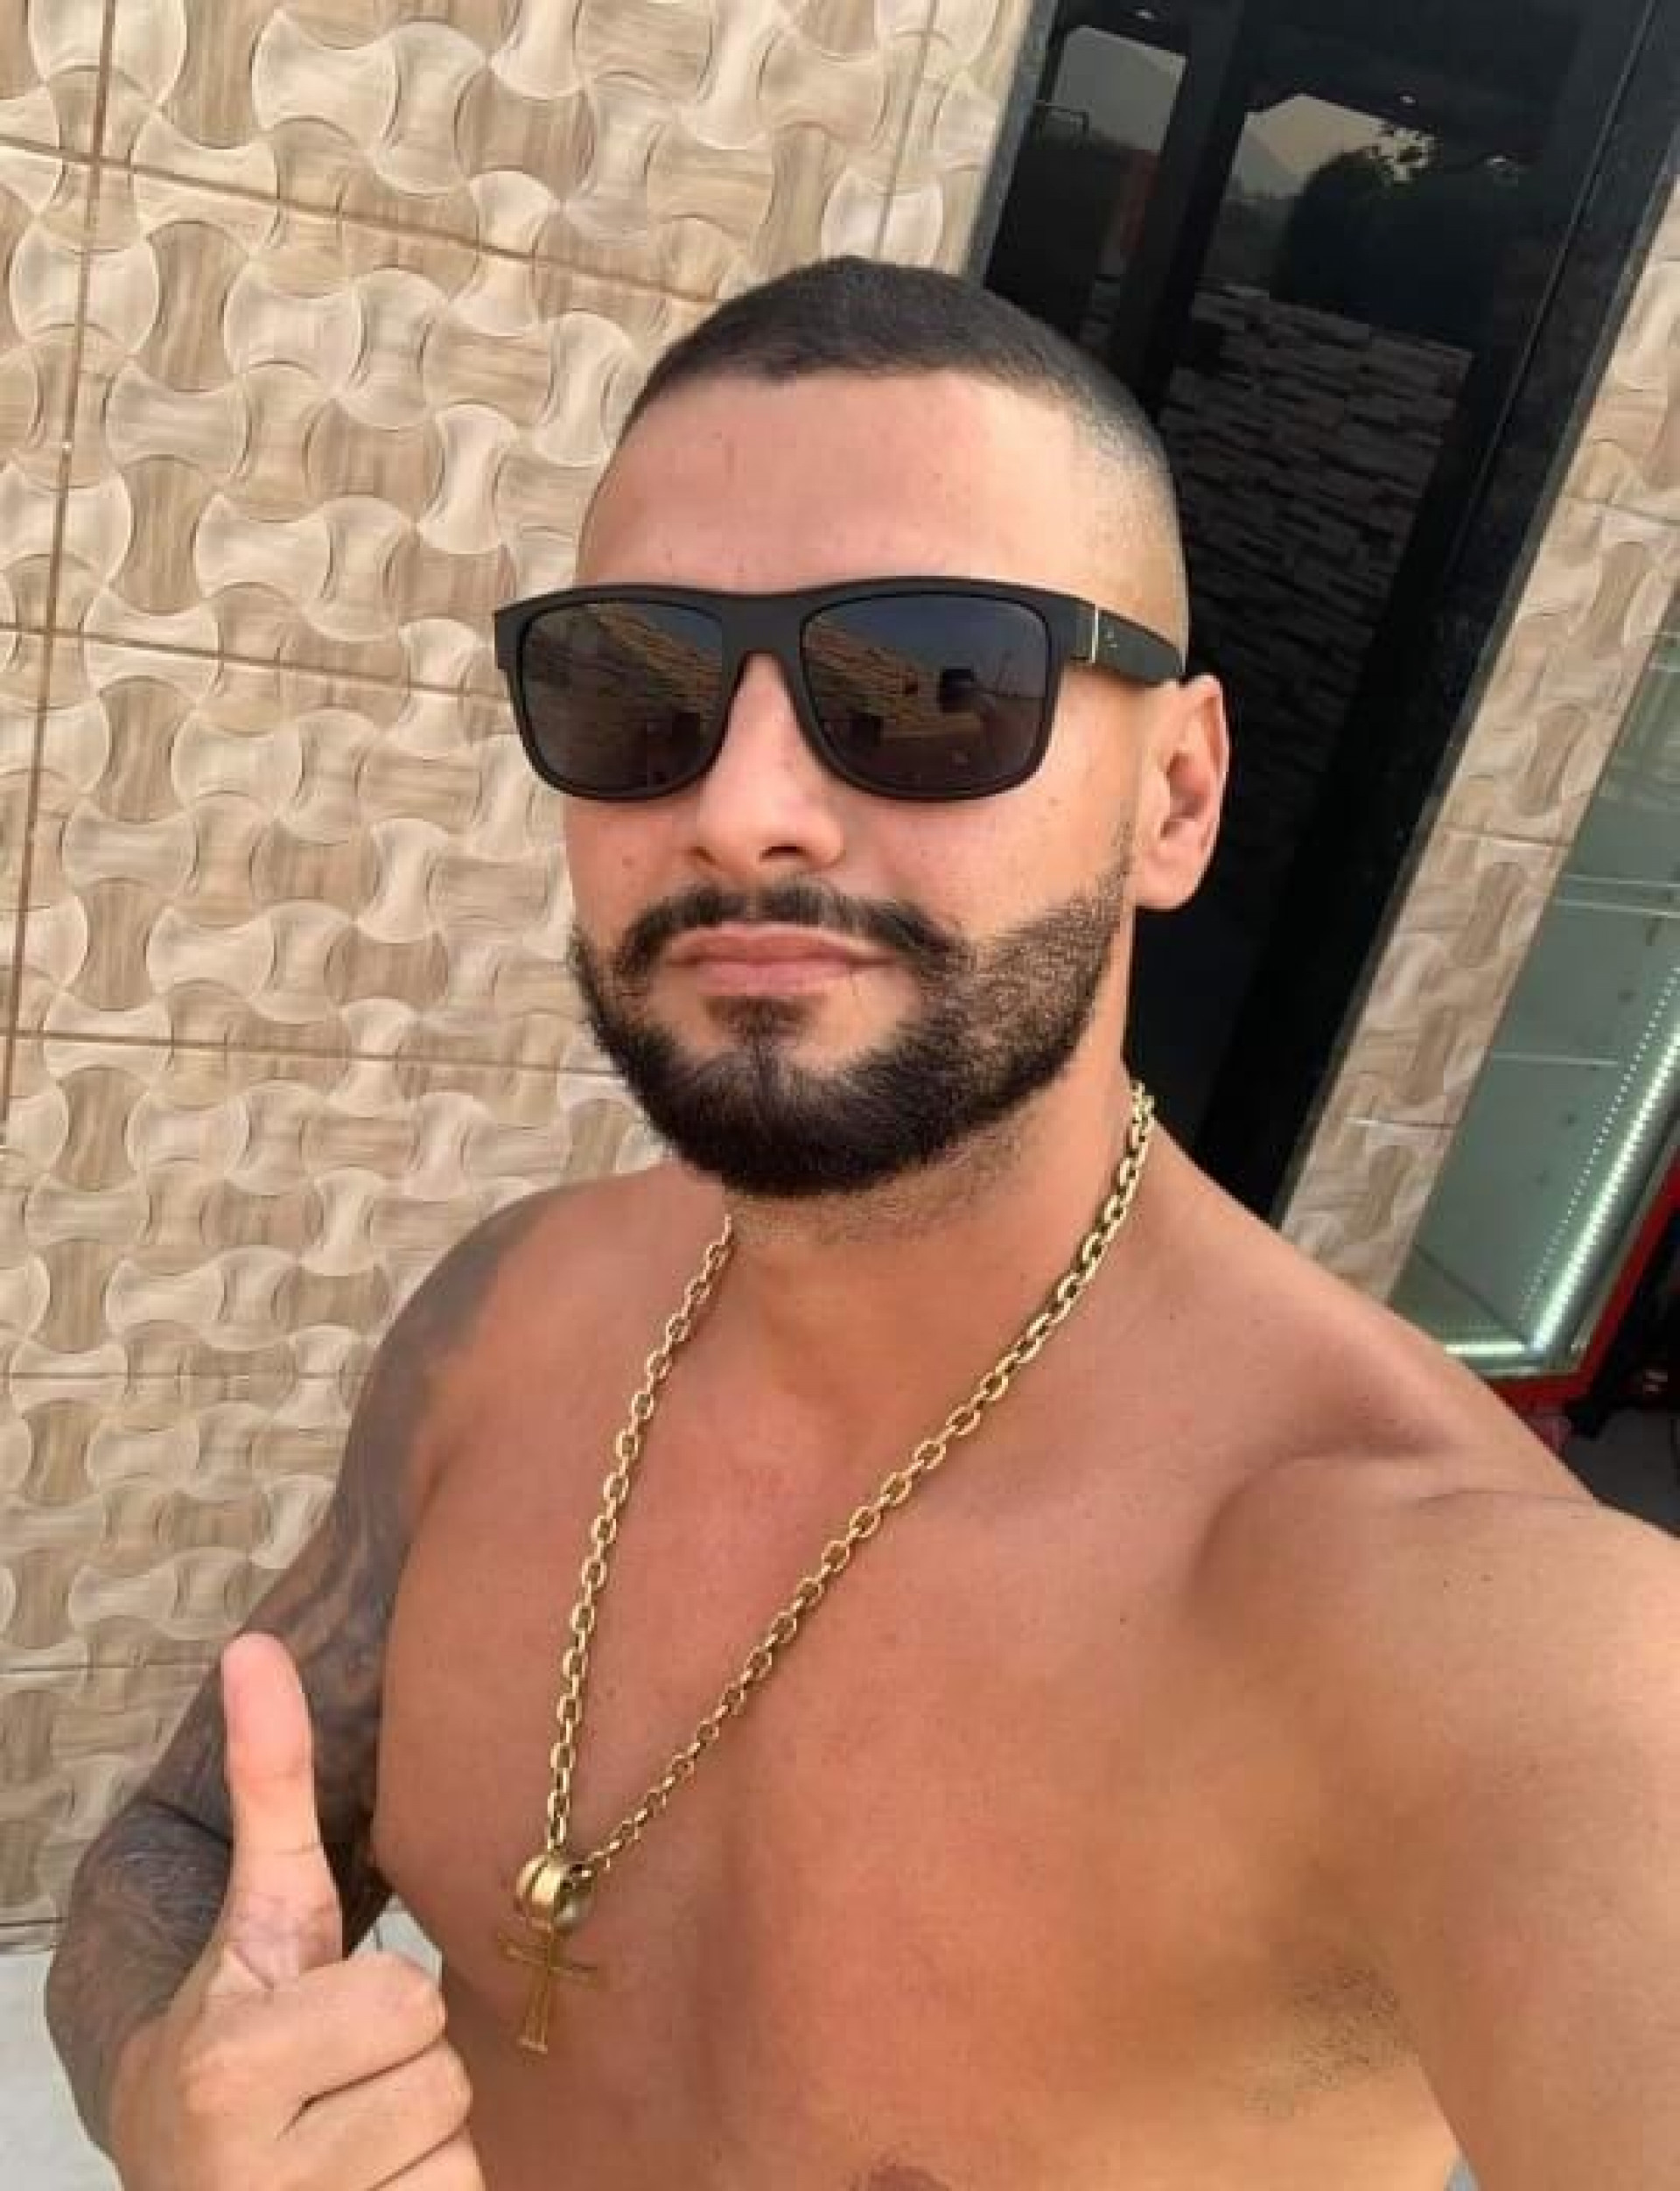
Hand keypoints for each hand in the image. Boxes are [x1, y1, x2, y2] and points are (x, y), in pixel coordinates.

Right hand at [110, 1633, 483, 2189]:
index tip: (322, 2019)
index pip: (410, 2007)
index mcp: (236, 2065)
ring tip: (347, 2139)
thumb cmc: (243, 2024)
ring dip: (419, 2141)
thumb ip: (268, 1784)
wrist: (184, 2173)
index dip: (384, 2001)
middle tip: (339, 2080)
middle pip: (440, 2082)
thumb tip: (256, 1645)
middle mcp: (258, 2176)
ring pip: (453, 2155)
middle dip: (403, 2069)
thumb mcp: (262, 1910)